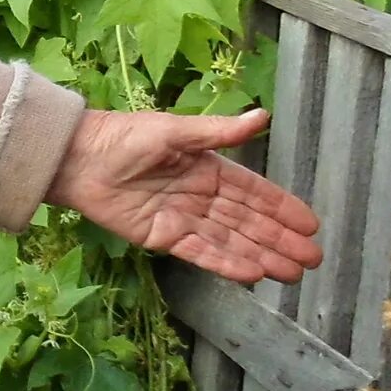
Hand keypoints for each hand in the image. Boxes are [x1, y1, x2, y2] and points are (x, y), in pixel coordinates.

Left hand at [45, 106, 323, 285]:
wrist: (77, 158)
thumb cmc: (125, 136)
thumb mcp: (175, 130)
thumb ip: (219, 132)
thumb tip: (263, 116)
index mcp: (209, 168)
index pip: (255, 193)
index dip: (283, 209)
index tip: (311, 226)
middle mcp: (201, 197)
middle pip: (249, 222)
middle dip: (281, 240)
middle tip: (312, 259)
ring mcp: (183, 219)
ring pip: (230, 241)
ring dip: (261, 256)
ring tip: (292, 274)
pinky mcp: (162, 238)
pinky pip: (200, 253)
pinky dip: (225, 264)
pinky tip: (252, 273)